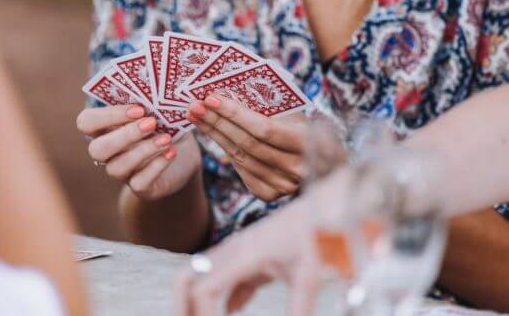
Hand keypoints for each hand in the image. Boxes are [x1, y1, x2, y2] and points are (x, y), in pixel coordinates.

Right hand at [77, 105, 200, 200]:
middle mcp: (107, 153)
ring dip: (144, 150)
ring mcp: (122, 172)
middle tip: (151, 122)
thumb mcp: (158, 112)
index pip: (87, 122)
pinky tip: (171, 152)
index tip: (138, 109)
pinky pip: (140, 182)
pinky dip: (157, 166)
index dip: (108, 115)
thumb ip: (150, 103)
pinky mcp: (141, 187)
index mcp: (103, 128)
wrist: (183, 156)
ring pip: (118, 167)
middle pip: (98, 149)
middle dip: (125, 135)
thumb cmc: (164, 126)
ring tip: (166, 138)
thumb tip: (156, 94)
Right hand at [174, 194, 321, 315]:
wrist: (326, 204)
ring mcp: (239, 250)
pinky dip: (221, 301)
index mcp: (244, 254)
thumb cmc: (319, 233)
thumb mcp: (310, 276)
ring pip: (202, 276)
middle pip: (187, 277)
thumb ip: (297, 310)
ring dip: (197, 302)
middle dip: (181, 306)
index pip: (203, 289)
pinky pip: (225, 279)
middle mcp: (234, 249)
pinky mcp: (250, 255)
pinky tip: (231, 314)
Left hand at [187, 96, 306, 200]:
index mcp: (308, 142)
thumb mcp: (294, 112)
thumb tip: (228, 91)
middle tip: (195, 106)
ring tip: (197, 117)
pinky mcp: (270, 194)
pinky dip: (226, 151)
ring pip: (241, 158)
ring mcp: (284, 185)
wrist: (321, 160)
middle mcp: (298, 168)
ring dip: (215, 135)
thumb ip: (269, 106)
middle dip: (218, 123)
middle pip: (248, 144)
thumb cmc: (303, 127)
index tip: (210, 98)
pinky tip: (213, 134)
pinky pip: (242, 170)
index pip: (264, 129)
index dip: (235, 114)